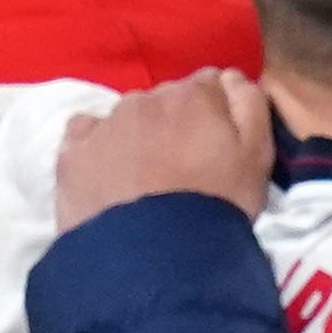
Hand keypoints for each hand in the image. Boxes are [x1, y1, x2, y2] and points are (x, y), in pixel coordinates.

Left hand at [56, 71, 271, 230]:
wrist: (157, 255)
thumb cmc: (217, 202)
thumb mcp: (258, 154)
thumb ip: (250, 103)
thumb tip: (230, 77)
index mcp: (193, 95)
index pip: (209, 83)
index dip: (216, 111)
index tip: (218, 142)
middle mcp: (145, 98)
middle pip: (166, 98)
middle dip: (176, 122)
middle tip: (184, 165)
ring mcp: (105, 125)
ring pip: (127, 115)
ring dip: (139, 133)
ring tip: (146, 175)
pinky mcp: (73, 153)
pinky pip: (85, 131)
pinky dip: (97, 142)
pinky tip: (106, 169)